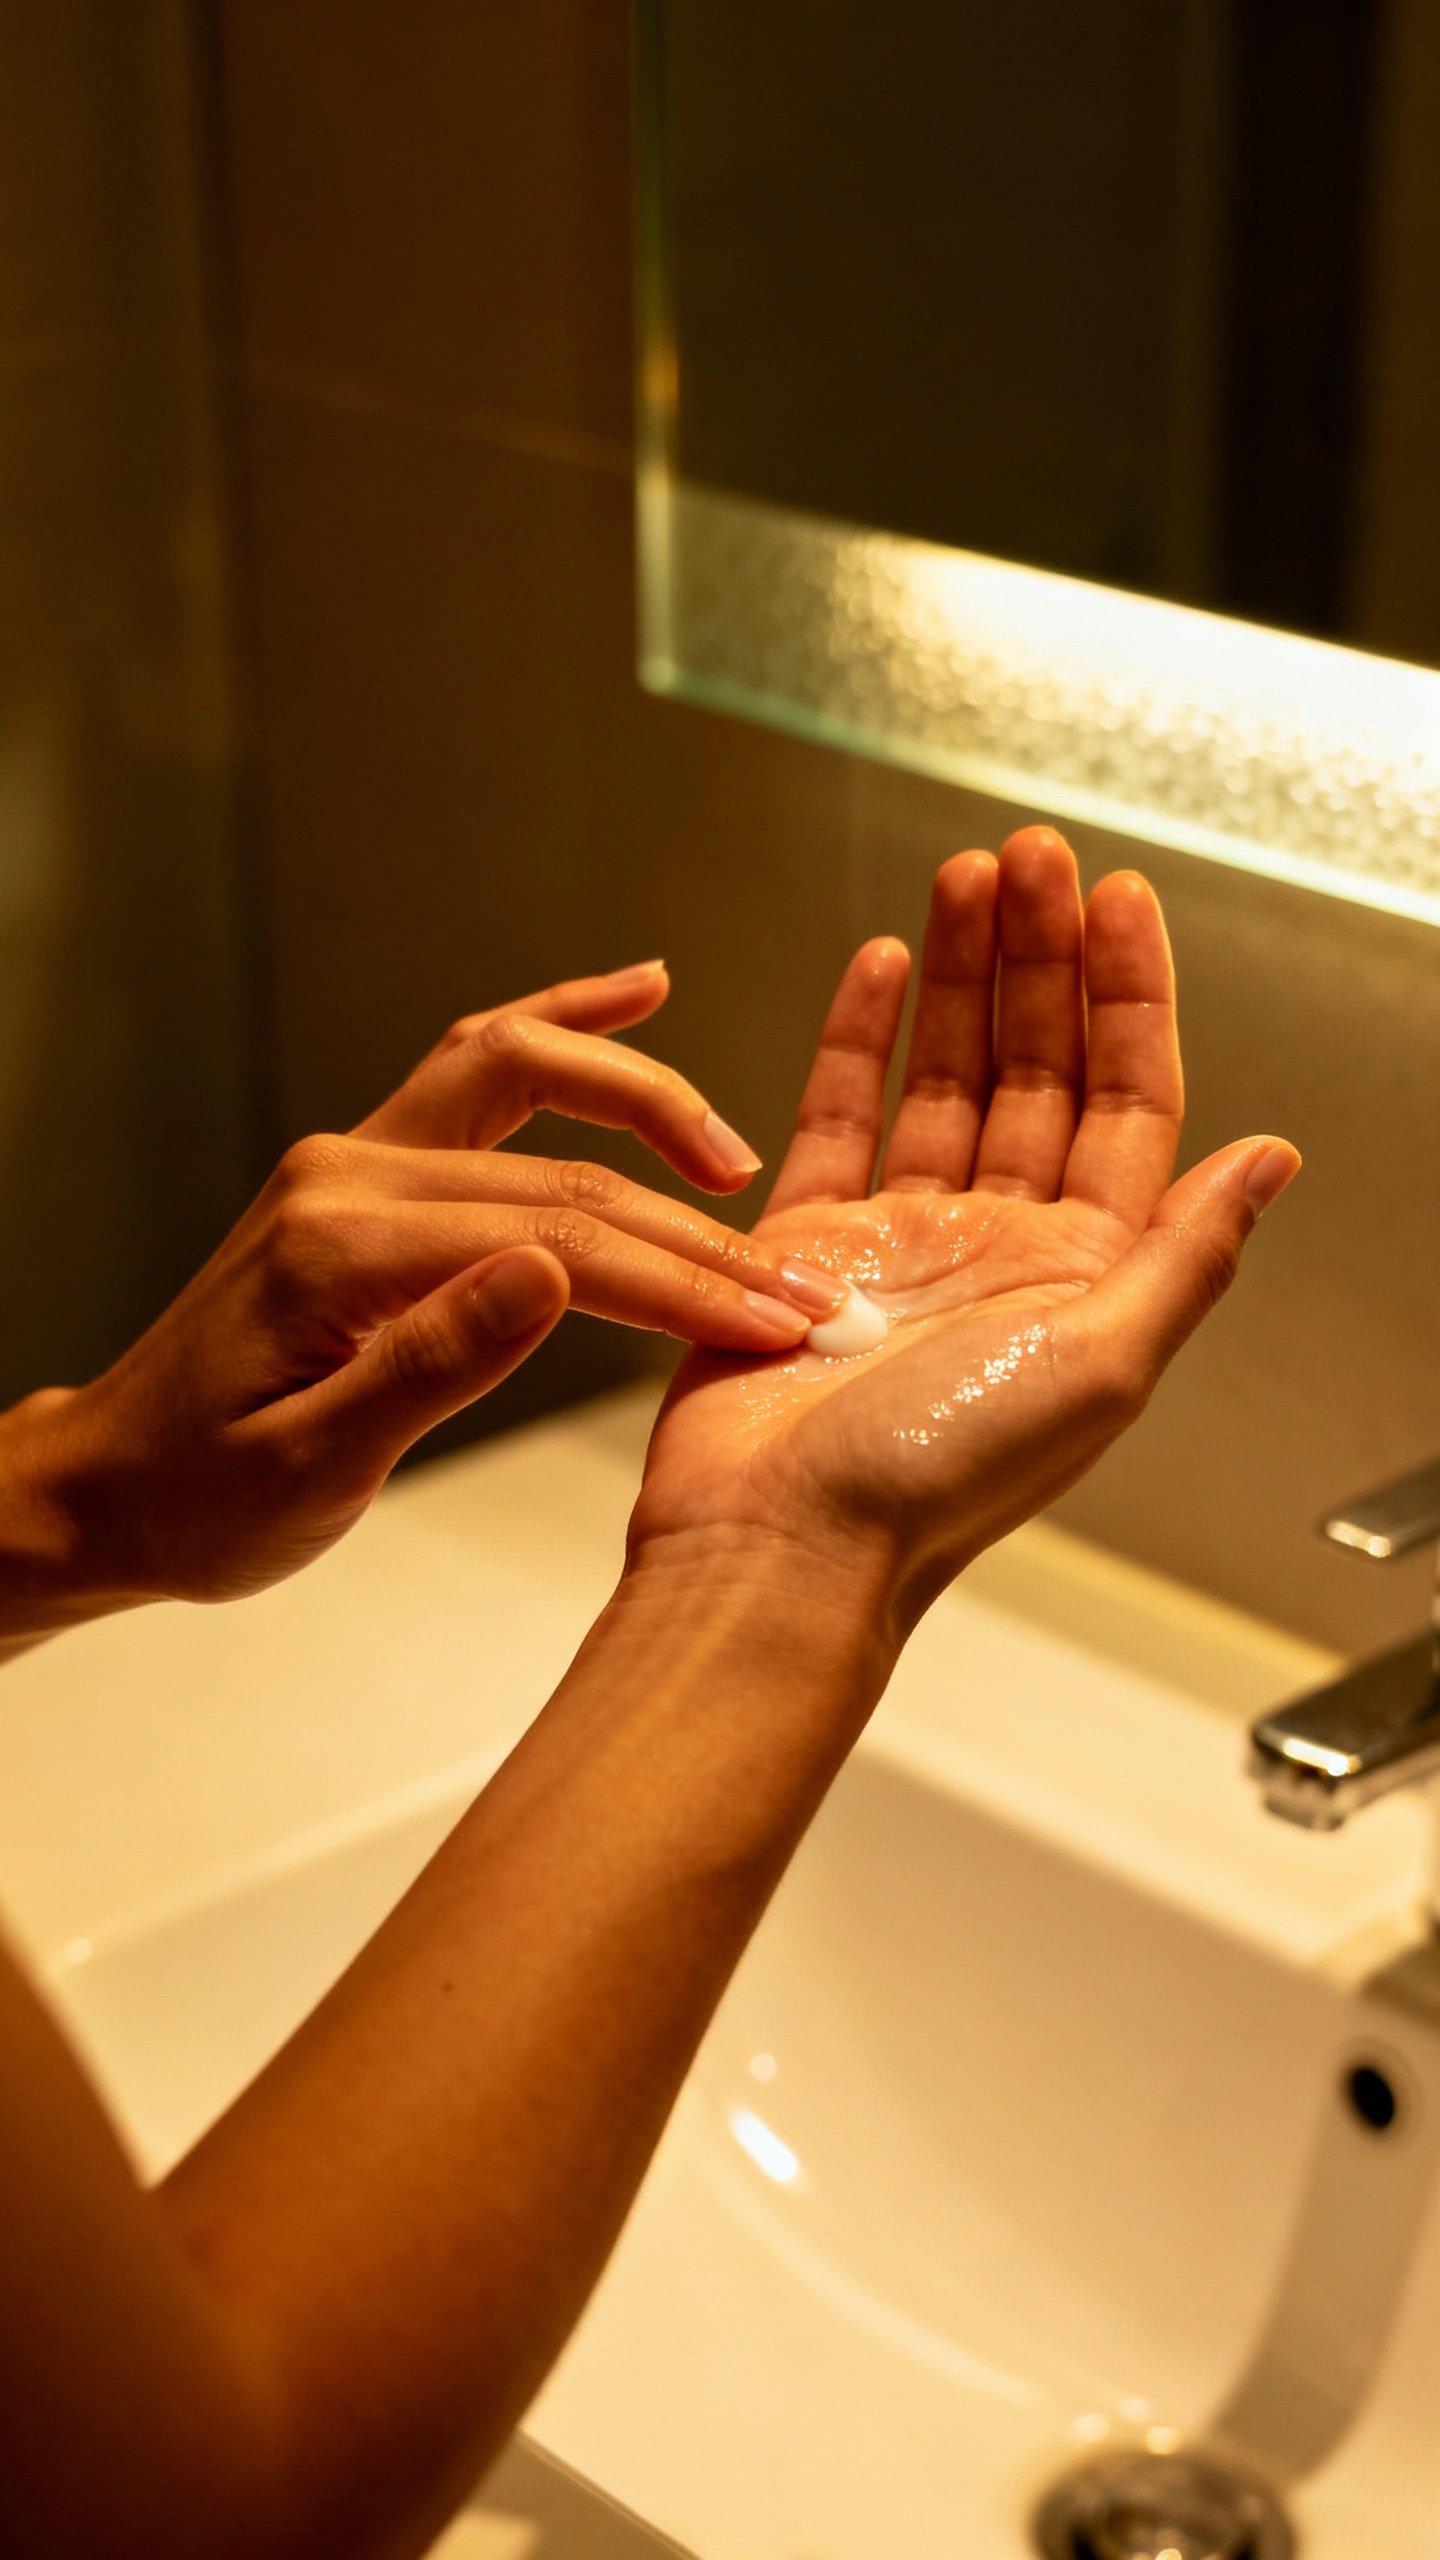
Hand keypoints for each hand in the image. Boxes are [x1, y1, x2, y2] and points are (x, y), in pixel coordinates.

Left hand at [1, 963, 836, 1618]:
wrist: (112, 1482)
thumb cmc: (201, 1501)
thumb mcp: (309, 1470)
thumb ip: (431, 1367)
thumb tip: (551, 1277)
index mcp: (339, 1249)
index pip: (555, 1242)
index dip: (678, 1282)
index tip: (770, 1322)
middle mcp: (347, 1173)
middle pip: (561, 1174)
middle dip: (693, 1228)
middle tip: (797, 1287)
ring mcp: (354, 1155)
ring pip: (524, 1080)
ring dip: (641, 1099)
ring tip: (737, 1153)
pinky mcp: (367, 1165)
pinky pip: (477, 1068)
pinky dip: (563, 1024)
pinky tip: (639, 991)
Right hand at [629, 831, 1299, 1638]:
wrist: (779, 1547)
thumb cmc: (932, 1482)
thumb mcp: (1101, 1363)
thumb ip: (1187, 1254)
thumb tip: (1275, 1160)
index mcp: (1084, 1275)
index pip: (1129, 1102)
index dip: (1130, 996)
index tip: (1118, 901)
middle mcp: (1001, 1249)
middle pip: (1039, 1069)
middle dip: (1039, 957)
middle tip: (1030, 856)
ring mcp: (903, 1241)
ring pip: (946, 1076)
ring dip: (960, 976)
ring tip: (964, 878)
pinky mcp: (808, 1244)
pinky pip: (840, 1118)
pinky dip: (858, 1038)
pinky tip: (878, 967)